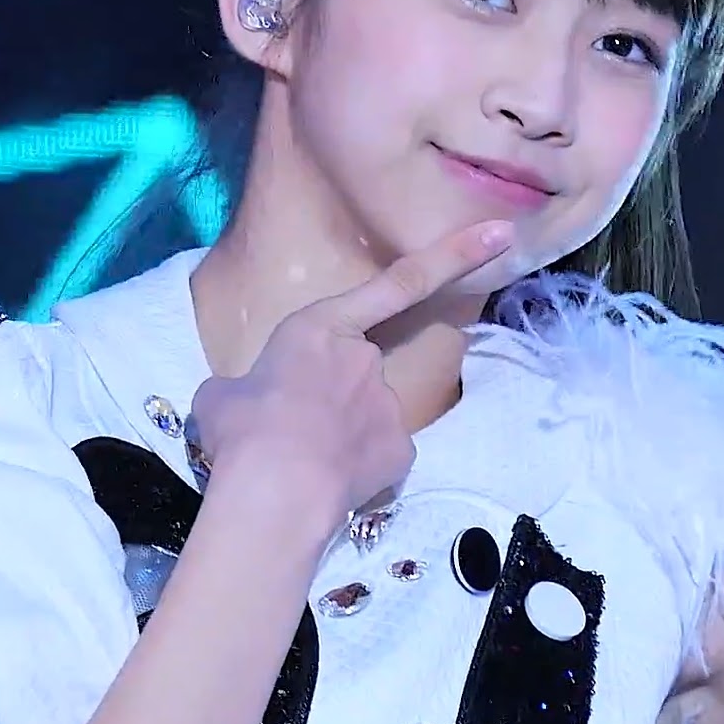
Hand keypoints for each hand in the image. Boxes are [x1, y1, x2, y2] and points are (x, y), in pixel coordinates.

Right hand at [186, 221, 509, 526]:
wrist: (274, 489)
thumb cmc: (242, 429)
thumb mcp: (221, 395)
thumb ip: (246, 387)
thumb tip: (243, 403)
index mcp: (320, 327)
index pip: (400, 282)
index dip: (456, 255)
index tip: (502, 235)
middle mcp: (365, 358)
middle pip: (356, 371)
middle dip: (330, 399)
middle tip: (288, 433)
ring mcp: (389, 403)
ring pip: (366, 416)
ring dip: (337, 436)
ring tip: (297, 465)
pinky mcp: (401, 450)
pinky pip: (378, 455)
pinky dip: (356, 467)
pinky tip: (328, 482)